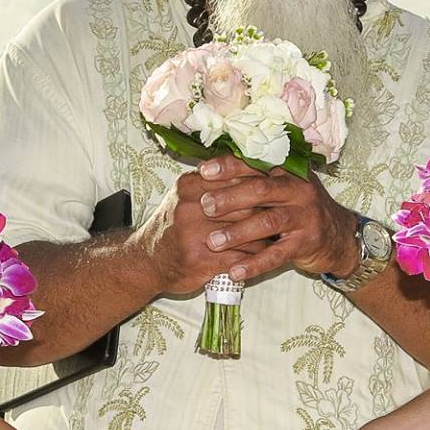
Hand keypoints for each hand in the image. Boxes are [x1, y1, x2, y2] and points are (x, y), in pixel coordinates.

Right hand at [133, 169, 272, 295]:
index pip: (235, 176)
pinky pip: (241, 256)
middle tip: (283, 213)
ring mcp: (195, 234)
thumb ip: (212, 182)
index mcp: (190, 186)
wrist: (146, 262)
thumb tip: (251, 167)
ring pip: (247, 230)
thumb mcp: (185, 196)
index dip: (261, 181)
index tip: (277, 185)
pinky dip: (255, 258)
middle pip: (245, 203)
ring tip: (276, 235)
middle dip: (266, 210)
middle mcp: (190, 206)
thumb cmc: (172, 228)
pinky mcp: (201, 260)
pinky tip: (262, 257)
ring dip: (265, 235)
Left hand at [194, 158, 360, 282]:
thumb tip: (208, 173)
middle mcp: (298, 189)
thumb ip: (254, 180)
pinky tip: (235, 271)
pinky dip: (255, 264)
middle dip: (230, 197)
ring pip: (268, 222)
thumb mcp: (282, 189)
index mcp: (287, 171)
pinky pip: (277, 255)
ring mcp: (305, 216)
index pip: (256, 164)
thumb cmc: (298, 209)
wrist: (338, 236)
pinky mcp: (307, 243)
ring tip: (213, 241)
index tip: (203, 171)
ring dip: (238, 232)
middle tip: (204, 206)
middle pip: (261, 189)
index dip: (229, 166)